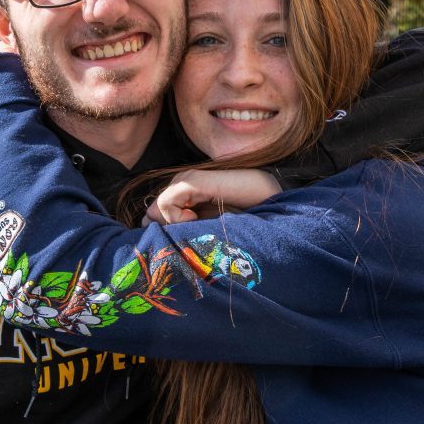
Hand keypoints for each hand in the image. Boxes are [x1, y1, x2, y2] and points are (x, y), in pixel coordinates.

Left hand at [146, 169, 281, 223]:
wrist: (273, 208)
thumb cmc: (244, 223)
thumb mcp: (207, 233)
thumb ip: (182, 232)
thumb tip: (153, 232)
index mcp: (186, 200)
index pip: (152, 217)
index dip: (161, 233)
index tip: (183, 243)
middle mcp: (183, 187)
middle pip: (150, 215)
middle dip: (164, 231)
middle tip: (189, 235)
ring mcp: (187, 181)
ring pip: (155, 210)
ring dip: (173, 226)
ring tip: (199, 226)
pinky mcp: (193, 181)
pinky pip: (165, 204)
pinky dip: (177, 218)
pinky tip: (197, 220)